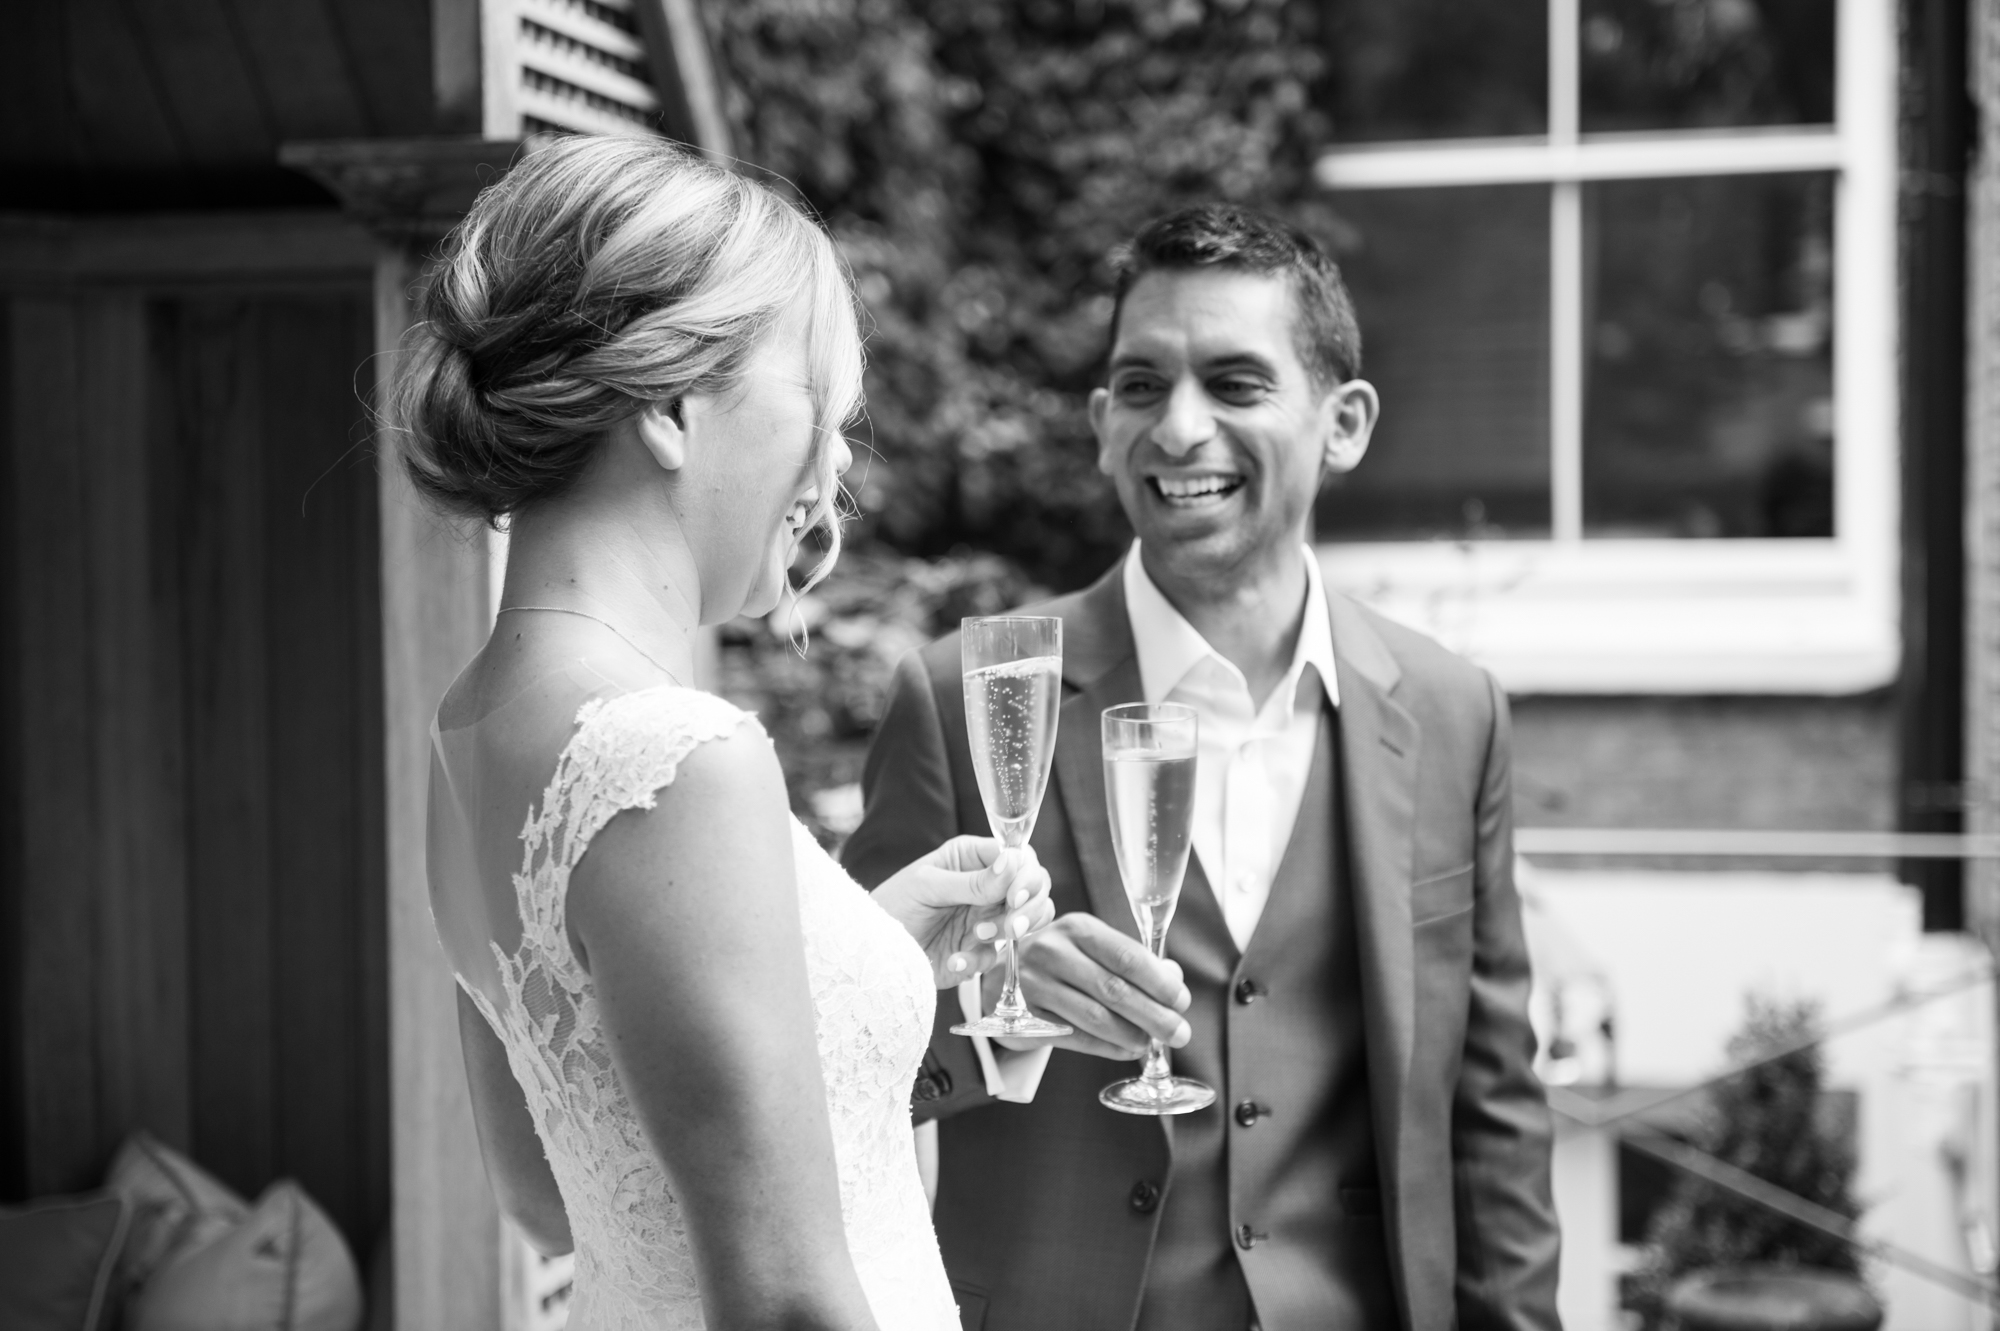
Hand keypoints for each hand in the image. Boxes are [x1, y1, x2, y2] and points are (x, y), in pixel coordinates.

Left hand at [871, 837, 1054, 988]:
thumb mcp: (928, 886)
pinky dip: (977, 961)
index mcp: (974, 858)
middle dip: (1029, 908)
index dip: (1026, 876)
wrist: (871, 951)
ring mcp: (986, 918)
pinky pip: (996, 957)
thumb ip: (973, 881)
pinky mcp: (979, 951)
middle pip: (1035, 888)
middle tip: (1012, 926)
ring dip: (1010, 931)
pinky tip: (953, 961)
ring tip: (976, 937)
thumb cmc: (892, 905)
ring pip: (1027, 921)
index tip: (1016, 896)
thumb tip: (1013, 863)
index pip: (1020, 858)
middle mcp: (986, 886)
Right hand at [991, 912, 1191, 1059]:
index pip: (1126, 956)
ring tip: (1151, 1044)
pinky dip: (1106, 1047)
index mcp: (1077, 928)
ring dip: (1131, 1035)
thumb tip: (1174, 979)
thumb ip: (1131, 961)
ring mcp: (1034, 985)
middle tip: (1179, 1033)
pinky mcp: (1023, 1017)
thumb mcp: (1091, 947)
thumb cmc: (1060, 962)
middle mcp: (1052, 952)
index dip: (1159, 982)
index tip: (1182, 1001)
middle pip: (1114, 989)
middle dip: (1154, 1015)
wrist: (999, 976)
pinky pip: (1075, 1037)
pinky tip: (1126, 1050)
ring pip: (1095, 1016)